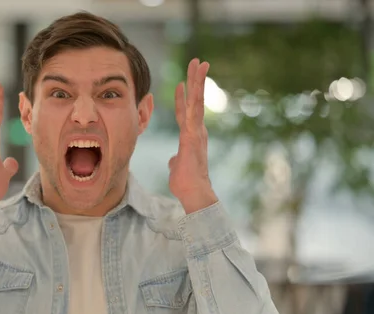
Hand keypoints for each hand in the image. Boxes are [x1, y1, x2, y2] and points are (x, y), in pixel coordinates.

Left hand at [169, 59, 217, 213]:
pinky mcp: (193, 135)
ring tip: (199, 63)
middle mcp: (196, 130)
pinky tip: (190, 84)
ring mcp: (196, 131)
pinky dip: (191, 97)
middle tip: (196, 61)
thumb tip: (173, 160)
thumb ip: (175, 160)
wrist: (194, 192)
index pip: (186, 112)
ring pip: (197, 100)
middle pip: (195, 100)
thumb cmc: (185, 183)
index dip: (184, 97)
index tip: (183, 82)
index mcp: (191, 136)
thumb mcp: (176, 167)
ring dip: (197, 81)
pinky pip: (192, 112)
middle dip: (195, 80)